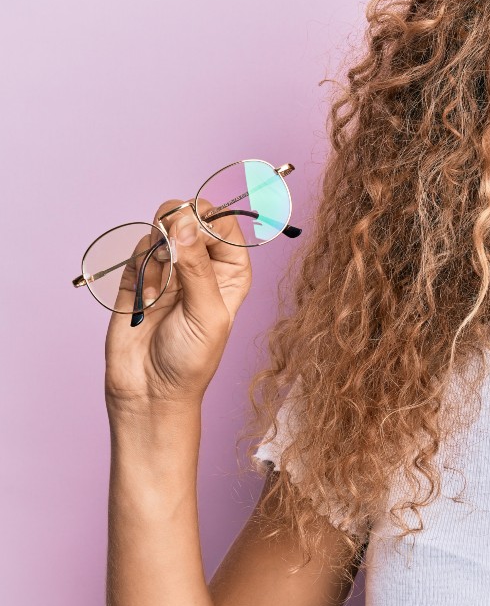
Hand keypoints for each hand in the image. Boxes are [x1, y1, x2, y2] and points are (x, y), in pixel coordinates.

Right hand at [103, 197, 252, 412]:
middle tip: (171, 253)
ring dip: (158, 254)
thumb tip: (185, 221)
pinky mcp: (140, 273)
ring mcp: (171, 265)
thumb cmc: (191, 358)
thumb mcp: (206, 312)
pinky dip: (141, 269)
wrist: (149, 389)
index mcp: (232, 270)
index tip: (191, 235)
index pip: (224, 224)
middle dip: (177, 227)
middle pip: (191, 216)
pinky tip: (147, 299)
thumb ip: (196, 266)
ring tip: (161, 291)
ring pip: (162, 228)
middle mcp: (203, 262)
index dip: (207, 221)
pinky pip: (140, 249)